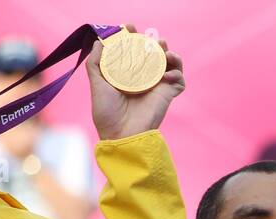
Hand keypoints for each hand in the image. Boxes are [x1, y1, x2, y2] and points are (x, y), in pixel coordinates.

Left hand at [87, 26, 185, 140]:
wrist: (122, 133)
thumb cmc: (107, 112)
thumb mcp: (97, 83)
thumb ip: (96, 62)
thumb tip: (100, 41)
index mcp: (127, 73)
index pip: (133, 51)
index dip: (133, 37)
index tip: (130, 27)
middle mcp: (143, 78)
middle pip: (153, 54)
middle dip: (154, 42)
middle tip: (150, 38)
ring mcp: (156, 86)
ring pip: (170, 64)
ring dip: (171, 54)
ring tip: (165, 50)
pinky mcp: (167, 95)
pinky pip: (179, 80)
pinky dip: (177, 72)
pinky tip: (167, 73)